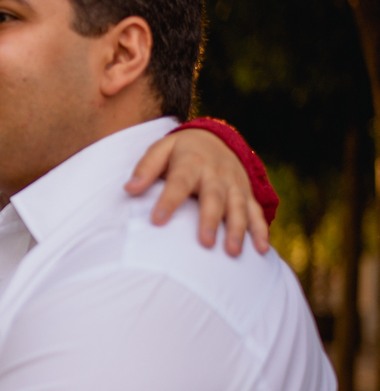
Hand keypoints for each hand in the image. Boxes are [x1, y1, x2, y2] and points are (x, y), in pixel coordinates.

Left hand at [125, 128, 268, 255]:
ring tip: (232, 252)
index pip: (179, 182)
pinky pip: (255, 212)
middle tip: (204, 243)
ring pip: (238, 206)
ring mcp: (234, 183)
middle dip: (210, 220)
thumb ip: (145, 168)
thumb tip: (129, 189)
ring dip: (237, 229)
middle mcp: (216, 173)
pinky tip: (261, 250)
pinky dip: (261, 230)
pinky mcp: (246, 193)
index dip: (169, 200)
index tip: (157, 221)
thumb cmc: (180, 151)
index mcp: (191, 162)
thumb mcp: (161, 150)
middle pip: (214, 197)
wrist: (214, 138)